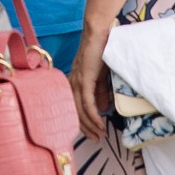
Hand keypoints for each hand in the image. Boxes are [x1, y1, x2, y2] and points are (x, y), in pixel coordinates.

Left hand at [71, 22, 110, 142]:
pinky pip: (87, 103)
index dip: (83, 124)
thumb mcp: (101, 76)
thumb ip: (100, 92)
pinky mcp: (84, 79)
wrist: (100, 34)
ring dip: (91, 125)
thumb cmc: (101, 52)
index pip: (75, 110)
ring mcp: (77, 82)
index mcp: (74, 83)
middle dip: (86, 129)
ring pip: (80, 111)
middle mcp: (72, 84)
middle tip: (97, 140)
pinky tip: (100, 123)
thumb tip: (102, 108)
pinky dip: (93, 115)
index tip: (93, 134)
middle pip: (75, 114)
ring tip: (100, 134)